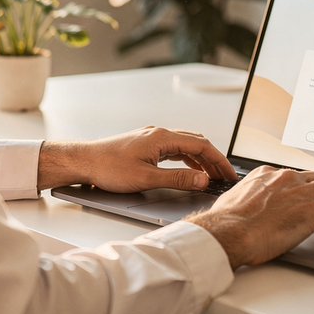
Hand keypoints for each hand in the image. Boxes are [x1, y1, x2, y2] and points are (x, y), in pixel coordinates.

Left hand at [38, 126, 237, 192]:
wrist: (83, 161)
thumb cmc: (108, 168)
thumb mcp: (146, 178)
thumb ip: (177, 179)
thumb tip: (203, 180)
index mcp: (162, 137)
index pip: (201, 145)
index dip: (219, 161)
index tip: (229, 175)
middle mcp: (159, 133)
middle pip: (196, 143)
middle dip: (214, 160)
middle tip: (225, 177)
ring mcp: (152, 138)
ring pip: (185, 146)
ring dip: (201, 160)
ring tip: (211, 177)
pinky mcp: (145, 145)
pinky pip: (174, 149)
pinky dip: (187, 160)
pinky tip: (190, 171)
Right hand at [186, 166, 313, 269]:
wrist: (228, 232)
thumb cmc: (226, 222)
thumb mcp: (234, 199)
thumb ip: (247, 197)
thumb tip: (246, 206)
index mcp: (268, 174)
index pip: (295, 175)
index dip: (305, 187)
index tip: (306, 197)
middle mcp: (287, 178)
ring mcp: (302, 193)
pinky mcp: (313, 211)